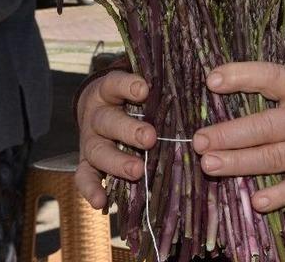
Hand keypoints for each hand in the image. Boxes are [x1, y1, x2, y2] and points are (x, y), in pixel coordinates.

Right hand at [74, 71, 155, 208]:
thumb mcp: (138, 90)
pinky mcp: (87, 163)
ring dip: (117, 162)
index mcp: (108, 93)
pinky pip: (84, 177)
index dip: (127, 86)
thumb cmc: (129, 100)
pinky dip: (91, 189)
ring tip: (137, 170)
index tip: (144, 90)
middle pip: (108, 121)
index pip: (114, 84)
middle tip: (150, 138)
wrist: (96, 111)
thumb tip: (199, 84)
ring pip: (98, 151)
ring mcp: (90, 141)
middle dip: (129, 131)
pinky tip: (101, 201)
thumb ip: (158, 91)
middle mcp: (97, 116)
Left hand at [194, 62, 284, 212]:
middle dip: (230, 134)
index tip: (212, 80)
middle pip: (266, 126)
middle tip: (198, 141)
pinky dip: (278, 195)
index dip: (243, 76)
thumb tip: (224, 95)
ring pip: (275, 158)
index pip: (272, 78)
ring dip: (241, 163)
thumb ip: (277, 93)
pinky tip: (256, 201)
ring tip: (209, 164)